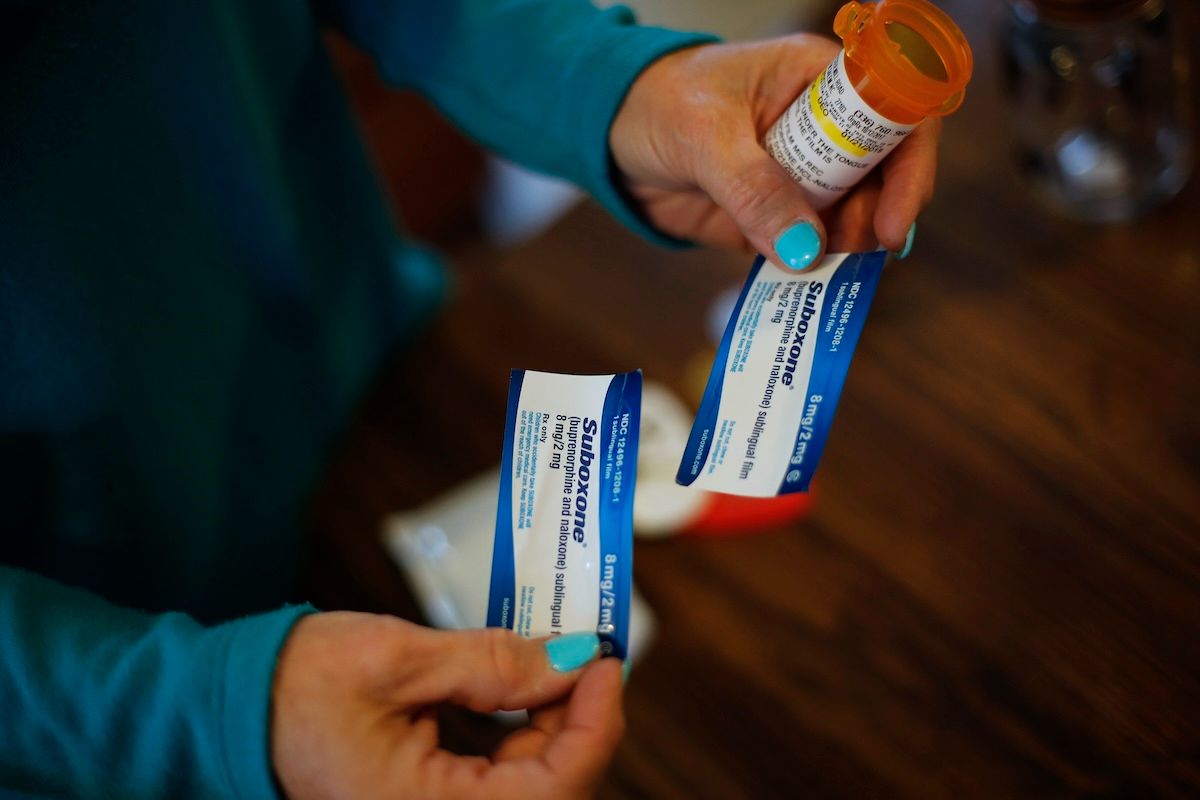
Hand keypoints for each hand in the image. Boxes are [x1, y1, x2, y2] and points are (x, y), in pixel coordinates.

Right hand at [271, 613, 622, 798]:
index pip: (552, 790)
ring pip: (530, 782)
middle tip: (583, 651)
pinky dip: (521, 730)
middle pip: (549, 788)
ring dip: (553, 722)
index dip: (594, 725)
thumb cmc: (294, 687)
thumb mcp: (397, 658)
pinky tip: (523, 685)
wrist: (234, 707)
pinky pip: (500, 776)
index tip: (606, 663)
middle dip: (577, 718)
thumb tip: (571, 659)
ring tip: (552, 658)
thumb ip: (491, 663)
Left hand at [611, 36, 939, 265]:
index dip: (909, 168)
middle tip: (847, 252)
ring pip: (847, 219)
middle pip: (880, 179)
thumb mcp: (705, 138)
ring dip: (841, 250)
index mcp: (818, 81)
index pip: (895, 116)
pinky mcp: (775, 217)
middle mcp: (821, 130)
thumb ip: (753, 190)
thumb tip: (805, 249)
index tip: (890, 221)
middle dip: (871, 220)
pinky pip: (805, 248)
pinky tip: (800, 285)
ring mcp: (801, 176)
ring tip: (818, 271)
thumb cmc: (657, 104)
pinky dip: (808, 270)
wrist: (609, 136)